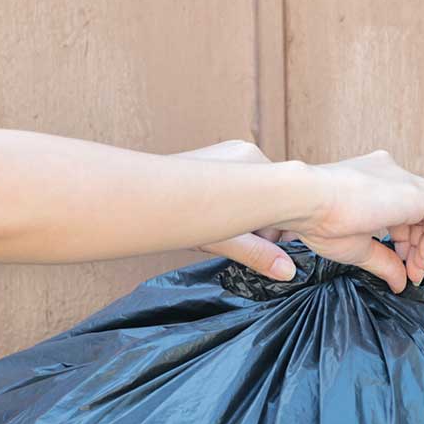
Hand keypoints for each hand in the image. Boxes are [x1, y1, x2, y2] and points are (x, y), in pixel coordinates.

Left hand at [177, 140, 300, 281]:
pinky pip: (244, 185)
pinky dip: (239, 205)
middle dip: (263, 224)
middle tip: (240, 242)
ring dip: (250, 216)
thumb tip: (288, 271)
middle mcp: (247, 152)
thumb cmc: (175, 217)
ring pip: (259, 193)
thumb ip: (257, 254)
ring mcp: (232, 152)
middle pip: (273, 197)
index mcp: (254, 163)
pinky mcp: (220, 158)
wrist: (136, 197)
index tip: (264, 250)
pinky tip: (220, 218)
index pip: (285, 203)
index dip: (278, 232)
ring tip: (226, 231)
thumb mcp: (223, 240)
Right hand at [181, 142, 423, 292]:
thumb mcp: (354, 246)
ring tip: (412, 268)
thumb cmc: (314, 218)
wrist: (301, 196)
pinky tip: (417, 263)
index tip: (399, 264)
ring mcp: (400, 177)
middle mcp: (388, 170)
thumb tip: (399, 284)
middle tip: (406, 269)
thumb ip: (381, 261)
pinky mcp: (411, 190)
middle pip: (420, 205)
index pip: (400, 206)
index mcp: (370, 178)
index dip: (406, 238)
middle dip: (417, 241)